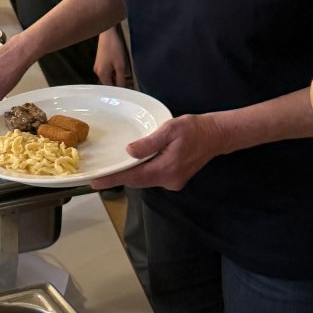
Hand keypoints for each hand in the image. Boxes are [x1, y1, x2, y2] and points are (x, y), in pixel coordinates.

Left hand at [91, 113, 225, 192]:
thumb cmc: (193, 129)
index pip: (133, 177)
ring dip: (131, 174)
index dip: (113, 179)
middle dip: (119, 178)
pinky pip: (153, 177)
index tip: (96, 182)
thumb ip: (149, 142)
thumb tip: (129, 152)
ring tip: (114, 168)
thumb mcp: (170, 130)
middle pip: (138, 181)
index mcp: (166, 169)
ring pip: (145, 180)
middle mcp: (169, 181)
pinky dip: (143, 172)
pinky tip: (136, 164)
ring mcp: (173, 182)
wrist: (216, 135)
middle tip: (100, 175)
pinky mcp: (176, 180)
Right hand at [94, 26, 130, 86]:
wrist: (108, 35)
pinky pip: (107, 71)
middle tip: (128, 84)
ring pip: (108, 77)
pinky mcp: (99, 62)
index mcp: (102, 74)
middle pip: (108, 83)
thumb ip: (121, 79)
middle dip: (117, 84)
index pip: (110, 88)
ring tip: (126, 77)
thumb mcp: (120, 65)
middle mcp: (97, 72)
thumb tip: (122, 89)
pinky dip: (113, 72)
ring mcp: (97, 67)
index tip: (127, 91)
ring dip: (115, 78)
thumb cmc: (114, 49)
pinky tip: (119, 70)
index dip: (119, 90)